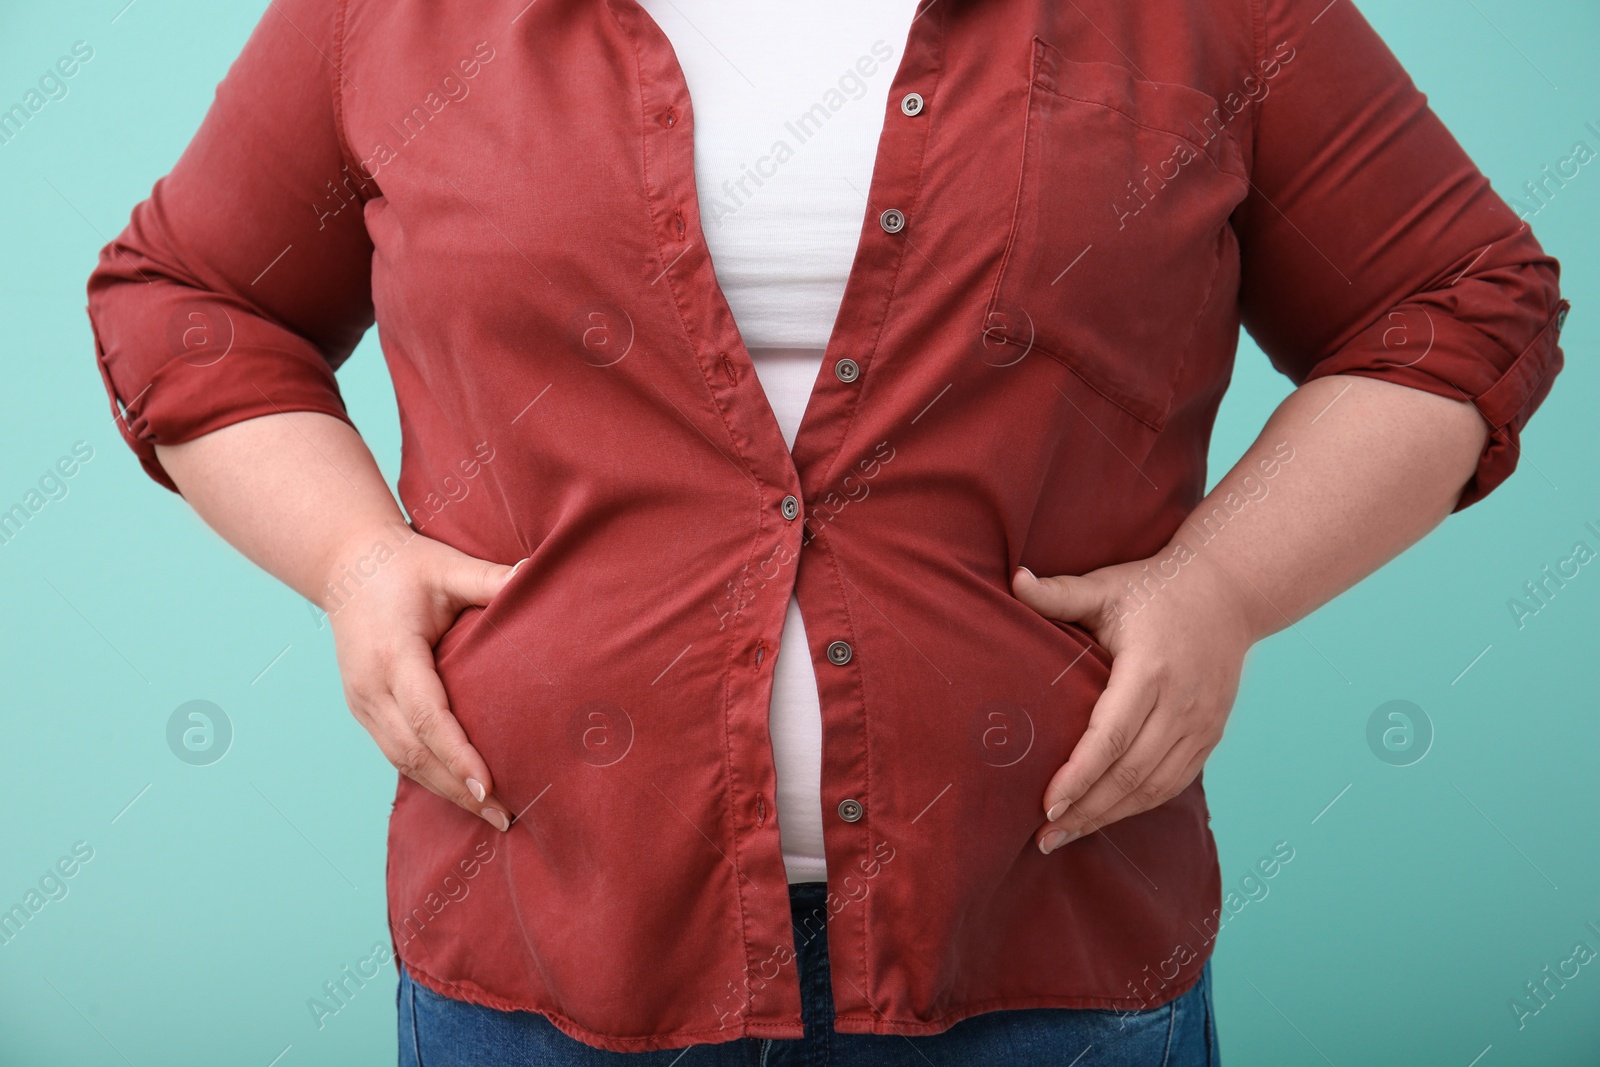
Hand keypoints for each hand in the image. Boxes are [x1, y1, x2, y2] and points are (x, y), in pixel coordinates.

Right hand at [323, 523, 523, 831]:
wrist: (344, 563)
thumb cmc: (404, 564)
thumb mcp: (448, 566)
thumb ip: (492, 579)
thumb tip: (541, 574)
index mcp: (393, 654)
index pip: (427, 715)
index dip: (457, 755)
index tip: (488, 787)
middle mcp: (370, 687)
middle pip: (414, 752)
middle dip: (458, 789)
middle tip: (505, 816)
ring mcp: (361, 702)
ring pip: (402, 761)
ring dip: (444, 791)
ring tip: (490, 814)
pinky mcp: (362, 709)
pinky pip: (395, 753)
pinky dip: (427, 776)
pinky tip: (459, 792)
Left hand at [1011, 551, 1255, 853]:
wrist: (1229, 592)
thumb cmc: (1155, 589)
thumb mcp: (1107, 586)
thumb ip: (1059, 593)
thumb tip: (1013, 579)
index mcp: (1150, 670)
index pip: (1110, 738)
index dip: (1078, 777)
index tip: (1046, 806)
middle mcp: (1181, 704)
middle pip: (1130, 774)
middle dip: (1086, 811)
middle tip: (1043, 837)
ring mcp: (1201, 724)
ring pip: (1154, 787)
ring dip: (1109, 817)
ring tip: (1065, 836)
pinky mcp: (1211, 736)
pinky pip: (1174, 783)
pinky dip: (1138, 805)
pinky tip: (1105, 816)